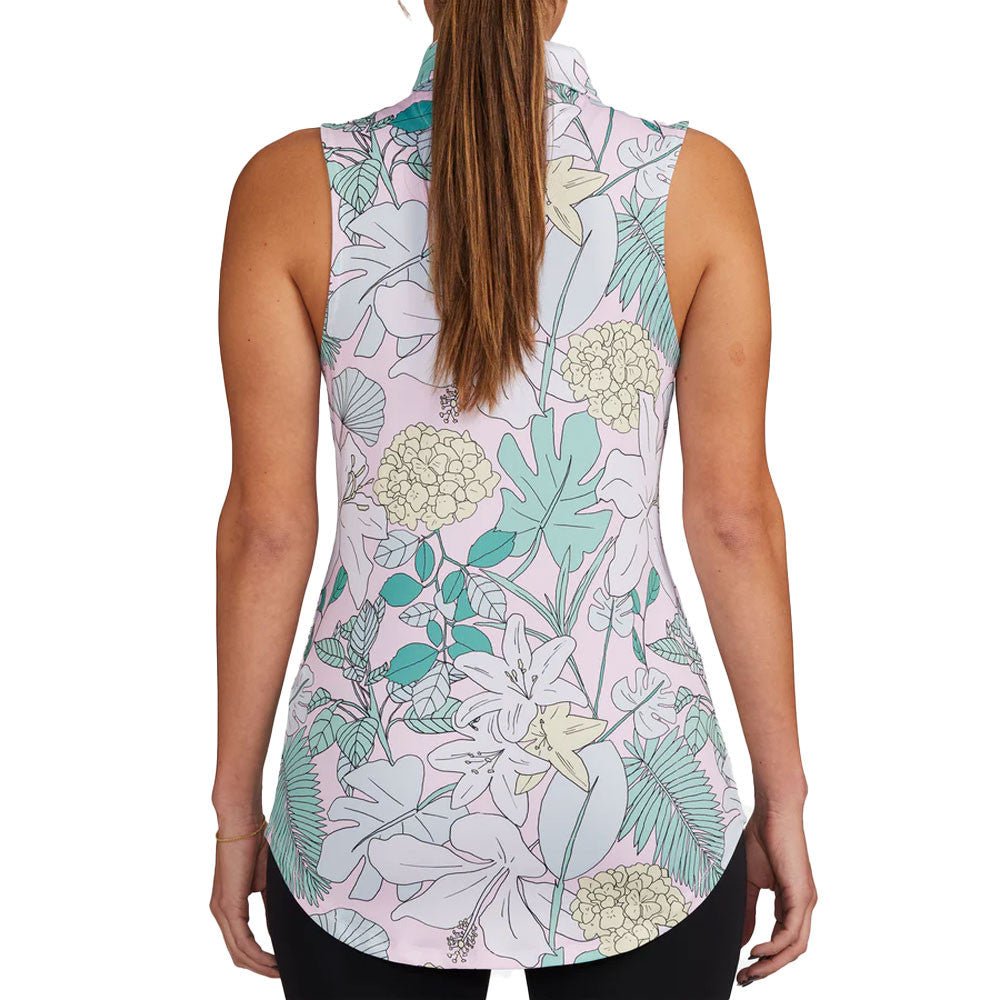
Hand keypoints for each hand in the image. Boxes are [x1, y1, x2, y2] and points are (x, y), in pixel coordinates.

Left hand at [210, 827, 279, 977]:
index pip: (240, 942)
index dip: (258, 958)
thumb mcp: (266, 879)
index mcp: (228, 905)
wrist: (244, 822)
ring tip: (279, 971)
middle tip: (280, 974)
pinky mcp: (229, 905)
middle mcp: (220, 911)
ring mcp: (222, 910)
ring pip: (239, 951)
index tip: (278, 964)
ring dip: (260, 965)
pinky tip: (272, 959)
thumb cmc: (256, 843)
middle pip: (238, 954)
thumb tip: (279, 922)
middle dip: (260, 968)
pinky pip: (242, 940)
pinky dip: (258, 954)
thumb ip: (269, 902)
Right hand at [737, 806, 816, 986]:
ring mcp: (805, 901)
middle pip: (792, 951)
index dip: (766, 959)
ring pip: (794, 947)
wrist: (773, 811)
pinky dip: (775, 947)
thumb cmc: (760, 838)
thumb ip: (748, 911)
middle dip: (768, 969)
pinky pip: (791, 932)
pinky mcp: (802, 895)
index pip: (783, 941)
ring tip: (750, 971)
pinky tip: (757, 952)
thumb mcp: (749, 881)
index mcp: (791, 902)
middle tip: (745, 979)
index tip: (744, 970)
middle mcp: (803, 906)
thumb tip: (743, 940)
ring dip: (772, 964)